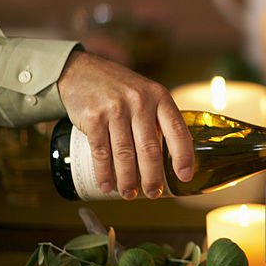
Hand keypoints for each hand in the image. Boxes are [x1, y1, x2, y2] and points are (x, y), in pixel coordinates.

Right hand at [57, 51, 193, 199]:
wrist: (81, 71)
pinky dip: (104, 172)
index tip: (185, 176)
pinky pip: (101, 151)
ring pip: (125, 153)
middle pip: (150, 148)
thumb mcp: (145, 94)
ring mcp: (115, 109)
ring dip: (128, 179)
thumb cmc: (119, 88)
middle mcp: (139, 101)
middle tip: (154, 194)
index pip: (177, 129)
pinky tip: (106, 184)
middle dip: (153, 176)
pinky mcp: (93, 117)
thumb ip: (157, 119)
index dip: (183, 156)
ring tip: (129, 194)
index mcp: (159, 96)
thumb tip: (171, 157)